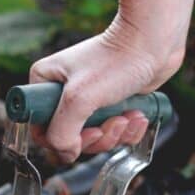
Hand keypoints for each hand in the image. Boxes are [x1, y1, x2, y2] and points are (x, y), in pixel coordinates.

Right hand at [29, 0, 194, 162]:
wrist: (154, 40)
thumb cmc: (117, 59)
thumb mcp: (79, 98)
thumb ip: (62, 132)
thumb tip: (64, 154)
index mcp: (44, 84)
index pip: (40, 129)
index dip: (62, 140)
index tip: (87, 131)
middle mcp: (62, 92)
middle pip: (69, 138)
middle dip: (96, 137)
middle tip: (111, 123)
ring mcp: (88, 99)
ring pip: (93, 138)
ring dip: (115, 133)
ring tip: (128, 116)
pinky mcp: (111, 104)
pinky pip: (113, 132)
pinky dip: (128, 130)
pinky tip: (137, 115)